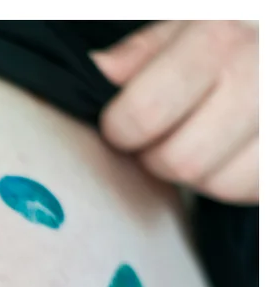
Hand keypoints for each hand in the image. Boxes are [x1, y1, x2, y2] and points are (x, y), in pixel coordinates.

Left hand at [94, 20, 257, 203]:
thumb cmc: (241, 37)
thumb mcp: (191, 24)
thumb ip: (142, 52)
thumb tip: (97, 72)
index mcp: (220, 40)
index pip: (146, 112)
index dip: (121, 129)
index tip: (122, 125)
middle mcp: (260, 78)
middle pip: (181, 160)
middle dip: (159, 157)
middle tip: (165, 137)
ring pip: (219, 184)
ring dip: (199, 173)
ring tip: (204, 141)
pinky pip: (252, 190)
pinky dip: (235, 179)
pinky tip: (235, 151)